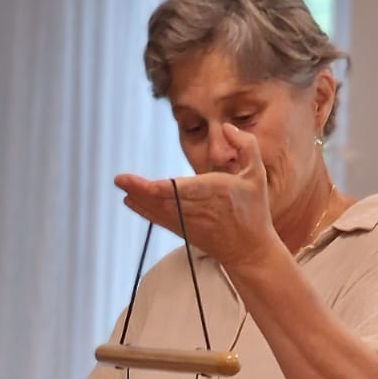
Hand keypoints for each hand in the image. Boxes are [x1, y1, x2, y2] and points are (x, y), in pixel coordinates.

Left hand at [115, 125, 277, 271]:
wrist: (249, 251)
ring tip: (122, 186)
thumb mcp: (257, 174)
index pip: (187, 191)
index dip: (165, 189)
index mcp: (218, 191)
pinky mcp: (184, 232)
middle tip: (120, 179)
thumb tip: (226, 128)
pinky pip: (161, 220)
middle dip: (141, 190)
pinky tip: (130, 200)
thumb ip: (246, 145)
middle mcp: (201, 209)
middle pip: (166, 200)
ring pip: (160, 211)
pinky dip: (145, 210)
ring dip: (139, 198)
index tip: (149, 184)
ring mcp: (190, 223)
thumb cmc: (253, 210)